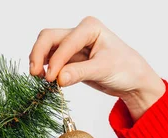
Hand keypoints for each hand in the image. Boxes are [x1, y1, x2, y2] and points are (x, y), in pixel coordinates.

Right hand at [29, 16, 165, 119]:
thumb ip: (80, 73)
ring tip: (38, 78)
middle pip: (49, 38)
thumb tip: (58, 79)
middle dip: (39, 54)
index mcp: (90, 28)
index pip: (65, 41)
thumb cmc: (125, 69)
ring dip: (40, 61)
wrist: (133, 80)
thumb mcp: (104, 70)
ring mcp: (73, 45)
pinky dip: (46, 68)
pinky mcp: (70, 58)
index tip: (51, 79)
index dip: (55, 60)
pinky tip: (45, 79)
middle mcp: (79, 32)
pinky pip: (52, 60)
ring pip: (47, 48)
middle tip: (35, 74)